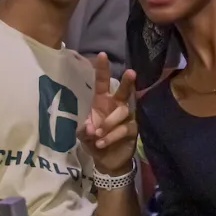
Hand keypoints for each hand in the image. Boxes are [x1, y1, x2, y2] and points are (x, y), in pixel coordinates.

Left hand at [81, 53, 137, 174]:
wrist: (107, 161)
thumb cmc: (94, 141)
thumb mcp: (83, 134)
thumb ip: (84, 128)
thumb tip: (90, 126)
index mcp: (102, 102)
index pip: (102, 83)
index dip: (102, 69)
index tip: (102, 55)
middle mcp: (116, 106)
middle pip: (123, 91)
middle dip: (127, 82)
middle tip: (131, 72)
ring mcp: (126, 118)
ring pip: (123, 112)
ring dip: (109, 123)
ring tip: (98, 134)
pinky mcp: (132, 130)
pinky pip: (124, 129)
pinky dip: (111, 136)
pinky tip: (101, 143)